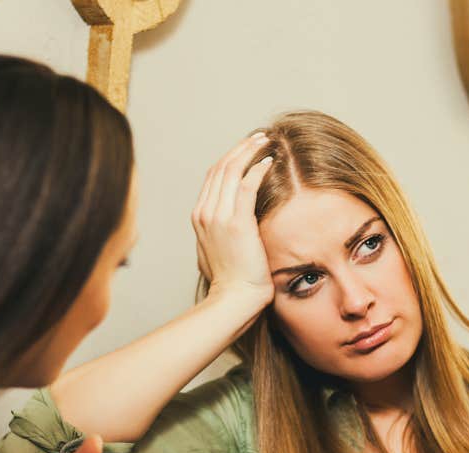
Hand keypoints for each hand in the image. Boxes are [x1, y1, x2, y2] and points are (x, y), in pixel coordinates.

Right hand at [192, 133, 274, 312]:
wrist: (233, 300)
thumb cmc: (231, 283)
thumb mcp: (218, 252)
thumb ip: (221, 233)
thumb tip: (231, 226)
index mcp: (199, 218)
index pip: (213, 177)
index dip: (230, 158)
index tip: (248, 150)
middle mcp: (204, 213)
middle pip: (220, 168)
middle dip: (240, 148)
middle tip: (259, 137)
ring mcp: (217, 216)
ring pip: (231, 170)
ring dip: (250, 151)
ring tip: (266, 141)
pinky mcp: (236, 222)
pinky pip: (246, 184)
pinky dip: (257, 168)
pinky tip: (269, 161)